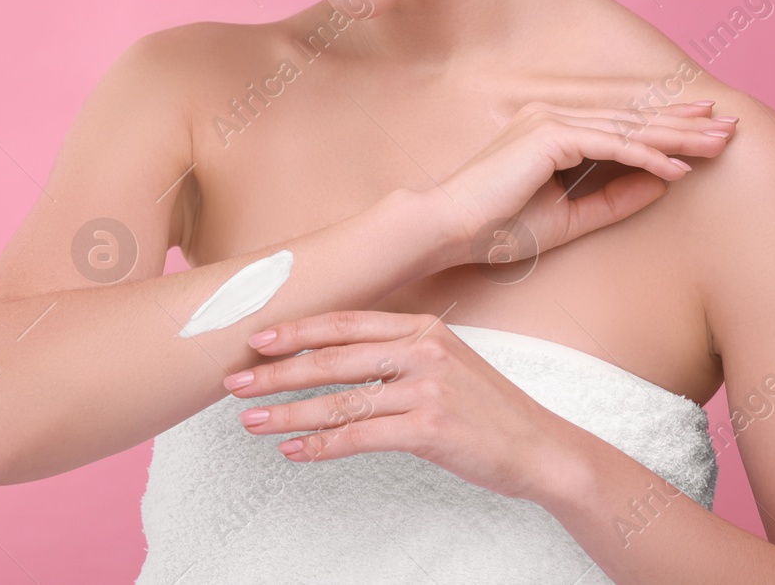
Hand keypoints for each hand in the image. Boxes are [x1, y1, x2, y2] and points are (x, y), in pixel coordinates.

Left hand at [224, 310, 566, 498]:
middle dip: (276, 371)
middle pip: (332, 358)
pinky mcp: (429, 429)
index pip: (346, 323)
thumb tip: (338, 355)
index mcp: (423, 326)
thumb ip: (398, 350)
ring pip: (339, 400)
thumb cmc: (486, 408)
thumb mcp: (446, 361)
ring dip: (287, 412)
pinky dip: (321, 445)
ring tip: (251, 421)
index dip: (297, 330)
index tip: (256, 338)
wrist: (539, 447)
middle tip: (235, 382)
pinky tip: (294, 451)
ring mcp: (427, 389)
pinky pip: (360, 437)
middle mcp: (422, 350)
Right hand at [422, 100, 735, 269]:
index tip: (707, 130)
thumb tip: (665, 182)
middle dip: (685, 123)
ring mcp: (552, 121)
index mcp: (555, 129)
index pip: (624, 126)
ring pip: (630, 129)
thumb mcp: (571, 217)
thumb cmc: (500, 229)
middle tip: (731, 125)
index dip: (668, 126)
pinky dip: (648, 156)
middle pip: (634, 120)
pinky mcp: (550, 136)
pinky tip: (680, 167)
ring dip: (678, 136)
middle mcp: (555, 116)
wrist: (451, 230)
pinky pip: (612, 145)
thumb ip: (615, 198)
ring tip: (719, 143)